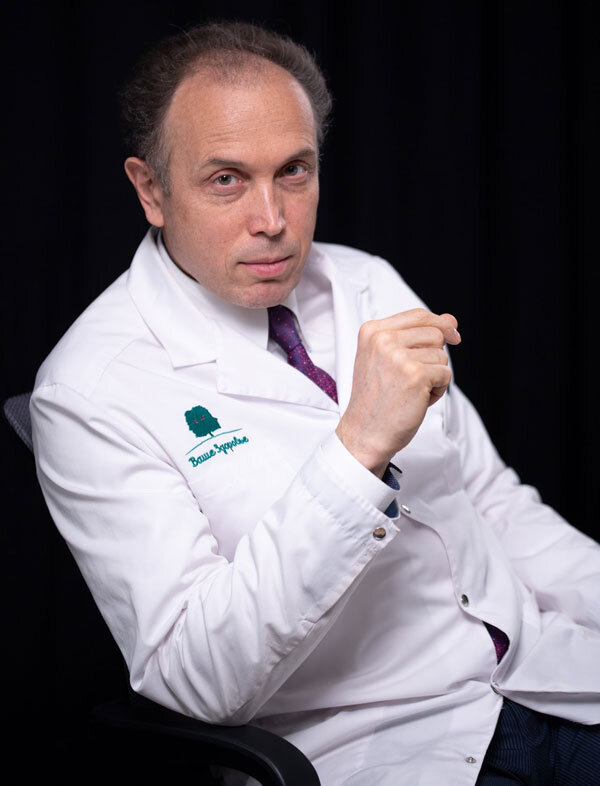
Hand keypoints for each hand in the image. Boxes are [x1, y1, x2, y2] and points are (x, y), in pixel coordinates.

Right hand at [336, 308, 460, 476]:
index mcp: (372, 331)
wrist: (365, 433)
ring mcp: (398, 356)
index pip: (418, 315)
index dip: (440, 324)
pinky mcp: (415, 375)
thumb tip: (451, 320)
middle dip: (434, 356)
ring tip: (412, 391)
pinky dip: (438, 390)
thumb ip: (417, 336)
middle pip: (434, 333)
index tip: (452, 336)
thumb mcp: (388, 359)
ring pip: (442, 355)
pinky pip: (446, 374)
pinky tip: (418, 400)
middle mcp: (383, 339)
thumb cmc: (375, 400)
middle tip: (414, 378)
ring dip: (435, 376)